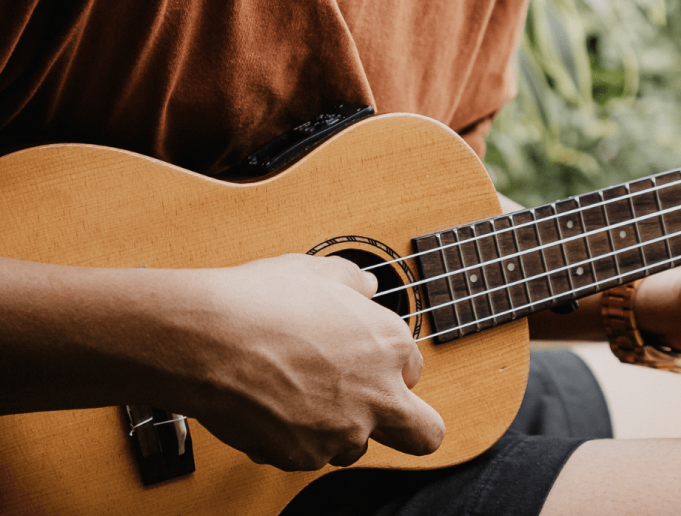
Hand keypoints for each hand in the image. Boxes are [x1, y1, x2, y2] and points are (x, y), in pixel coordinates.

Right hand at [175, 254, 443, 470]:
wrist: (208, 340)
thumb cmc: (260, 302)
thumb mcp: (316, 272)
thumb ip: (352, 282)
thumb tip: (365, 287)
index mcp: (390, 345)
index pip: (414, 370)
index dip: (390, 367)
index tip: (365, 362)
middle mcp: (377, 395)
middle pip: (424, 434)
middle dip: (410, 426)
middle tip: (379, 412)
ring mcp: (342, 432)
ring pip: (356, 448)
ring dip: (337, 431)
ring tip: (298, 398)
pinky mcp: (303, 457)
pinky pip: (305, 455)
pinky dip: (290, 439)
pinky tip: (266, 408)